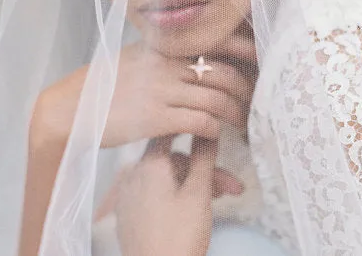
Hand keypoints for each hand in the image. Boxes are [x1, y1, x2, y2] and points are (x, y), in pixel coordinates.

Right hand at [30, 20, 256, 149]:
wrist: (73, 107)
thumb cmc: (107, 82)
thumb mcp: (139, 56)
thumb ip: (168, 53)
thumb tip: (199, 55)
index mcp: (165, 45)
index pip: (217, 41)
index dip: (246, 51)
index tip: (261, 61)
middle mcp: (167, 63)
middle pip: (224, 73)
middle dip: (246, 90)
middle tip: (254, 102)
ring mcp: (162, 89)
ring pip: (216, 99)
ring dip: (234, 114)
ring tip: (241, 123)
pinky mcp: (156, 117)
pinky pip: (200, 121)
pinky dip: (215, 128)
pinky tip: (216, 132)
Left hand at [115, 136, 220, 255]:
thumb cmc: (179, 235)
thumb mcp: (198, 193)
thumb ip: (204, 156)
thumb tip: (209, 126)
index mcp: (149, 164)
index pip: (169, 129)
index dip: (191, 125)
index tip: (210, 126)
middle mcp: (134, 173)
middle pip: (175, 160)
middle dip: (204, 170)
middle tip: (232, 186)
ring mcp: (129, 195)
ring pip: (168, 178)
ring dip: (195, 184)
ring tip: (221, 199)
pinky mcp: (130, 214)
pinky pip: (156, 192)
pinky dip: (176, 194)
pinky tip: (195, 207)